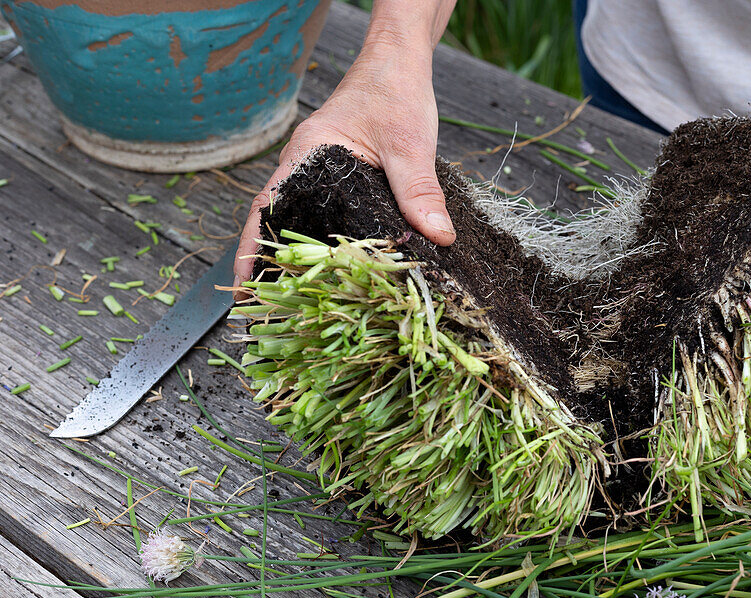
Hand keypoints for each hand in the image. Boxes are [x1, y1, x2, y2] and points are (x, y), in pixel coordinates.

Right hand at [234, 3, 456, 293]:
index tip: (243, 288)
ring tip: (299, 305)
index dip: (252, 251)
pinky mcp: (341, 178)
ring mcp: (321, 173)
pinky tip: (337, 271)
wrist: (402, 62)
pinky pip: (325, 216)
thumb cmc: (396, 92)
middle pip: (279, 224)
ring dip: (297, 260)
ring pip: (301, 222)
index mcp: (308, 157)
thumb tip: (438, 237)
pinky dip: (325, 244)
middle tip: (272, 314)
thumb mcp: (410, 144)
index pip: (267, 209)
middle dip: (272, 268)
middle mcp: (306, 167)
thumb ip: (419, 191)